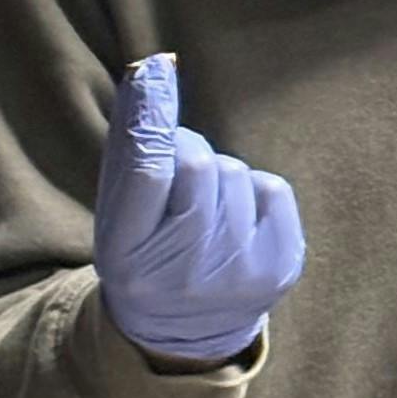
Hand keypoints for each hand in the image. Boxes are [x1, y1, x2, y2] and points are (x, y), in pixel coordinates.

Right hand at [90, 53, 304, 366]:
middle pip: (199, 165)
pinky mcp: (278, 271)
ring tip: (202, 210)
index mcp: (127, 257)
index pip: (148, 170)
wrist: (180, 328)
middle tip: (175, 182)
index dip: (154, 115)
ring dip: (218, 176)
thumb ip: (130, 142)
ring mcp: (237, 277)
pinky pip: (272, 189)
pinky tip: (235, 220)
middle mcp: (183, 274)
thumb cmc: (143, 247)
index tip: (155, 71)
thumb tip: (154, 69)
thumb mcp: (118, 206)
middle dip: (187, 154)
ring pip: (235, 173)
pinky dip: (253, 192)